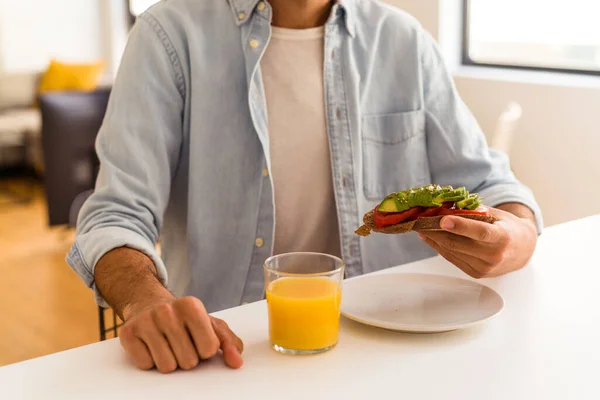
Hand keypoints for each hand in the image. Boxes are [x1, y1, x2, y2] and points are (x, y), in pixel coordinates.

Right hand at [119, 296, 243, 372]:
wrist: (148, 303)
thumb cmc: (183, 318)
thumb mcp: (209, 324)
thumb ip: (228, 342)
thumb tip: (237, 361)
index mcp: (192, 306)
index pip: (208, 349)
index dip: (205, 350)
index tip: (198, 340)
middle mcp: (167, 311)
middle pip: (188, 361)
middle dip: (187, 357)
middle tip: (180, 342)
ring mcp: (146, 321)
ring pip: (167, 367)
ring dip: (169, 361)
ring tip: (167, 344)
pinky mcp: (128, 333)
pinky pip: (146, 365)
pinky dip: (150, 360)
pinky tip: (151, 345)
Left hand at [418, 206, 536, 278]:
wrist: (522, 250)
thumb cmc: (508, 228)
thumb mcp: (497, 215)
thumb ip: (476, 211)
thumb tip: (450, 206)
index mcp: (502, 238)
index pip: (480, 232)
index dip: (460, 226)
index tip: (442, 219)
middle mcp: (494, 256)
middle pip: (458, 243)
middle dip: (435, 231)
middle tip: (420, 220)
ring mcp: (484, 268)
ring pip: (451, 251)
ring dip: (433, 239)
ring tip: (421, 227)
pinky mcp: (476, 273)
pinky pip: (452, 258)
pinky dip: (439, 247)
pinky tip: (431, 238)